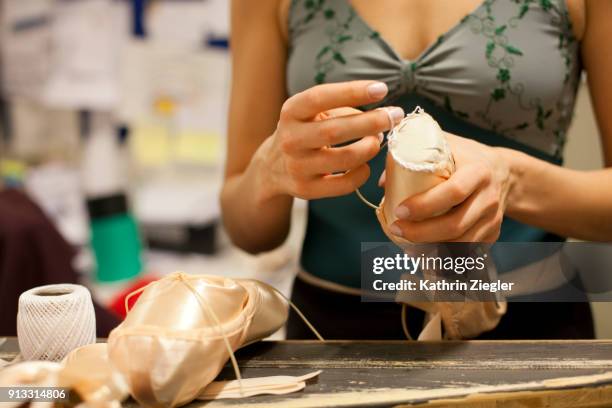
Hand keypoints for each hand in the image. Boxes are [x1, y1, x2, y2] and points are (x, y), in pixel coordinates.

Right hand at [254, 81, 403, 200]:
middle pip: (336, 130)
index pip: (320, 97)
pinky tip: (365, 165)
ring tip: (378, 140)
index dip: (352, 92)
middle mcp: (290, 139)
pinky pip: (345, 184)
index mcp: (291, 112)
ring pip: (345, 159)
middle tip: (394, 116)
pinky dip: (362, 173)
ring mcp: (297, 167)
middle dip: (371, 122)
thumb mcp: (311, 113)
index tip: (382, 89)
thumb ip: (342, 108)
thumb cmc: (304, 132)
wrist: (272, 167)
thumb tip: (381, 115)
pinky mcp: (306, 189)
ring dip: (370, 147)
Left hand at [388, 134, 513, 242]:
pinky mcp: (493, 234)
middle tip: (396, 229)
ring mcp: (493, 219)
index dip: (424, 205)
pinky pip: (467, 251)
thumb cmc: (465, 157)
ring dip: (430, 248)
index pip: (452, 193)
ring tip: (405, 242)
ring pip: (461, 243)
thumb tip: (384, 182)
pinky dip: (445, 256)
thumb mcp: (445, 145)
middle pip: (455, 225)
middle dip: (421, 233)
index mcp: (478, 171)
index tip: (399, 210)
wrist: (504, 172)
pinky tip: (425, 252)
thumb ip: (415, 156)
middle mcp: (489, 197)